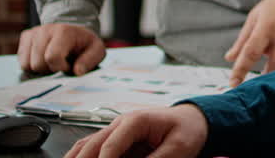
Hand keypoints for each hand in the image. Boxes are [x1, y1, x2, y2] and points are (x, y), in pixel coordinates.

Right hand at [17, 23, 105, 75]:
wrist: (74, 30)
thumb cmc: (84, 43)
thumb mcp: (96, 50)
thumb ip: (90, 61)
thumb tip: (77, 72)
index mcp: (64, 31)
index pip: (52, 57)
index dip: (60, 68)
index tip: (68, 66)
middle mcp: (45, 29)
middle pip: (37, 63)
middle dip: (49, 69)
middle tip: (60, 64)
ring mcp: (34, 32)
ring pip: (26, 64)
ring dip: (39, 68)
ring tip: (51, 61)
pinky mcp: (26, 36)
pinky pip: (21, 61)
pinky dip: (31, 64)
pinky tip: (43, 58)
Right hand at [64, 104, 207, 157]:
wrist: (192, 120)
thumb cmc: (187, 129)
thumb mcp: (178, 148)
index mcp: (136, 120)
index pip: (110, 145)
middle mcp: (121, 124)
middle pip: (91, 144)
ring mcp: (116, 132)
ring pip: (86, 146)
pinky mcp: (116, 142)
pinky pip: (92, 149)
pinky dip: (82, 157)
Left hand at [224, 0, 274, 86]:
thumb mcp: (257, 16)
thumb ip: (243, 39)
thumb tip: (229, 58)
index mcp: (266, 28)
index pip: (250, 54)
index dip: (240, 71)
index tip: (233, 85)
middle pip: (271, 68)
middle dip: (262, 81)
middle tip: (255, 90)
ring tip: (271, 83)